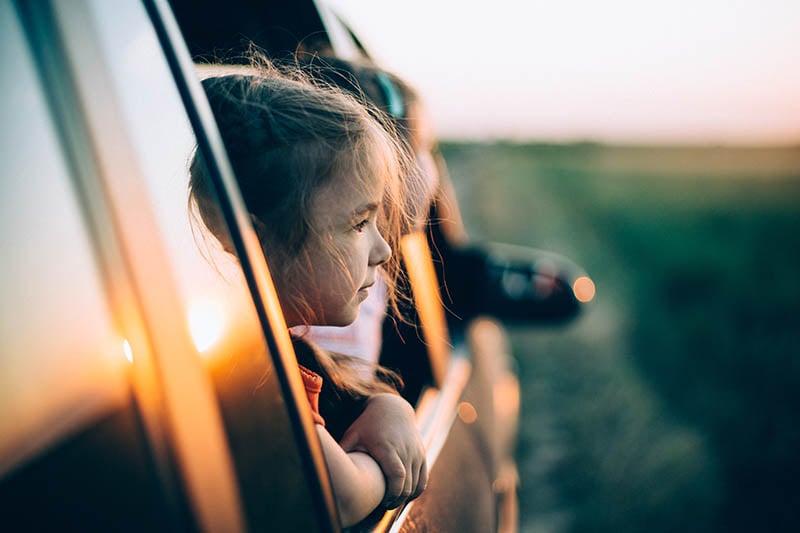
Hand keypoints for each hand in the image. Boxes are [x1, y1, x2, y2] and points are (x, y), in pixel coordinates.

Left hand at [339, 393, 427, 507]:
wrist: (392, 408)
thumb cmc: (368, 423)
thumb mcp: (353, 434)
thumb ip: (342, 450)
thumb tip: (324, 465)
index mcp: (388, 448)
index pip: (398, 476)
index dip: (393, 493)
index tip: (383, 501)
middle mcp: (405, 451)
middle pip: (407, 485)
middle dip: (397, 500)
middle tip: (384, 505)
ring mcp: (416, 453)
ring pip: (416, 485)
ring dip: (406, 497)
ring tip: (392, 501)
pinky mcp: (421, 454)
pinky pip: (423, 480)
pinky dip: (415, 491)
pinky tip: (404, 495)